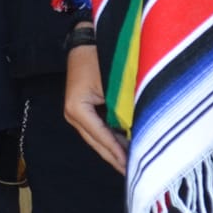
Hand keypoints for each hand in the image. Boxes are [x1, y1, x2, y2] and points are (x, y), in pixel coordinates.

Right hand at [64, 38, 126, 174]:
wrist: (87, 37)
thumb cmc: (100, 55)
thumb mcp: (114, 83)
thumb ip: (124, 108)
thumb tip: (139, 132)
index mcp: (76, 108)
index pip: (102, 137)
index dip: (118, 153)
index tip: (131, 169)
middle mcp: (73, 114)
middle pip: (97, 143)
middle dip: (116, 158)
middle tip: (134, 175)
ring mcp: (76, 112)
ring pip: (98, 138)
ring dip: (115, 150)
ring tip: (133, 165)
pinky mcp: (83, 108)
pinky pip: (99, 129)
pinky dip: (113, 138)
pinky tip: (127, 147)